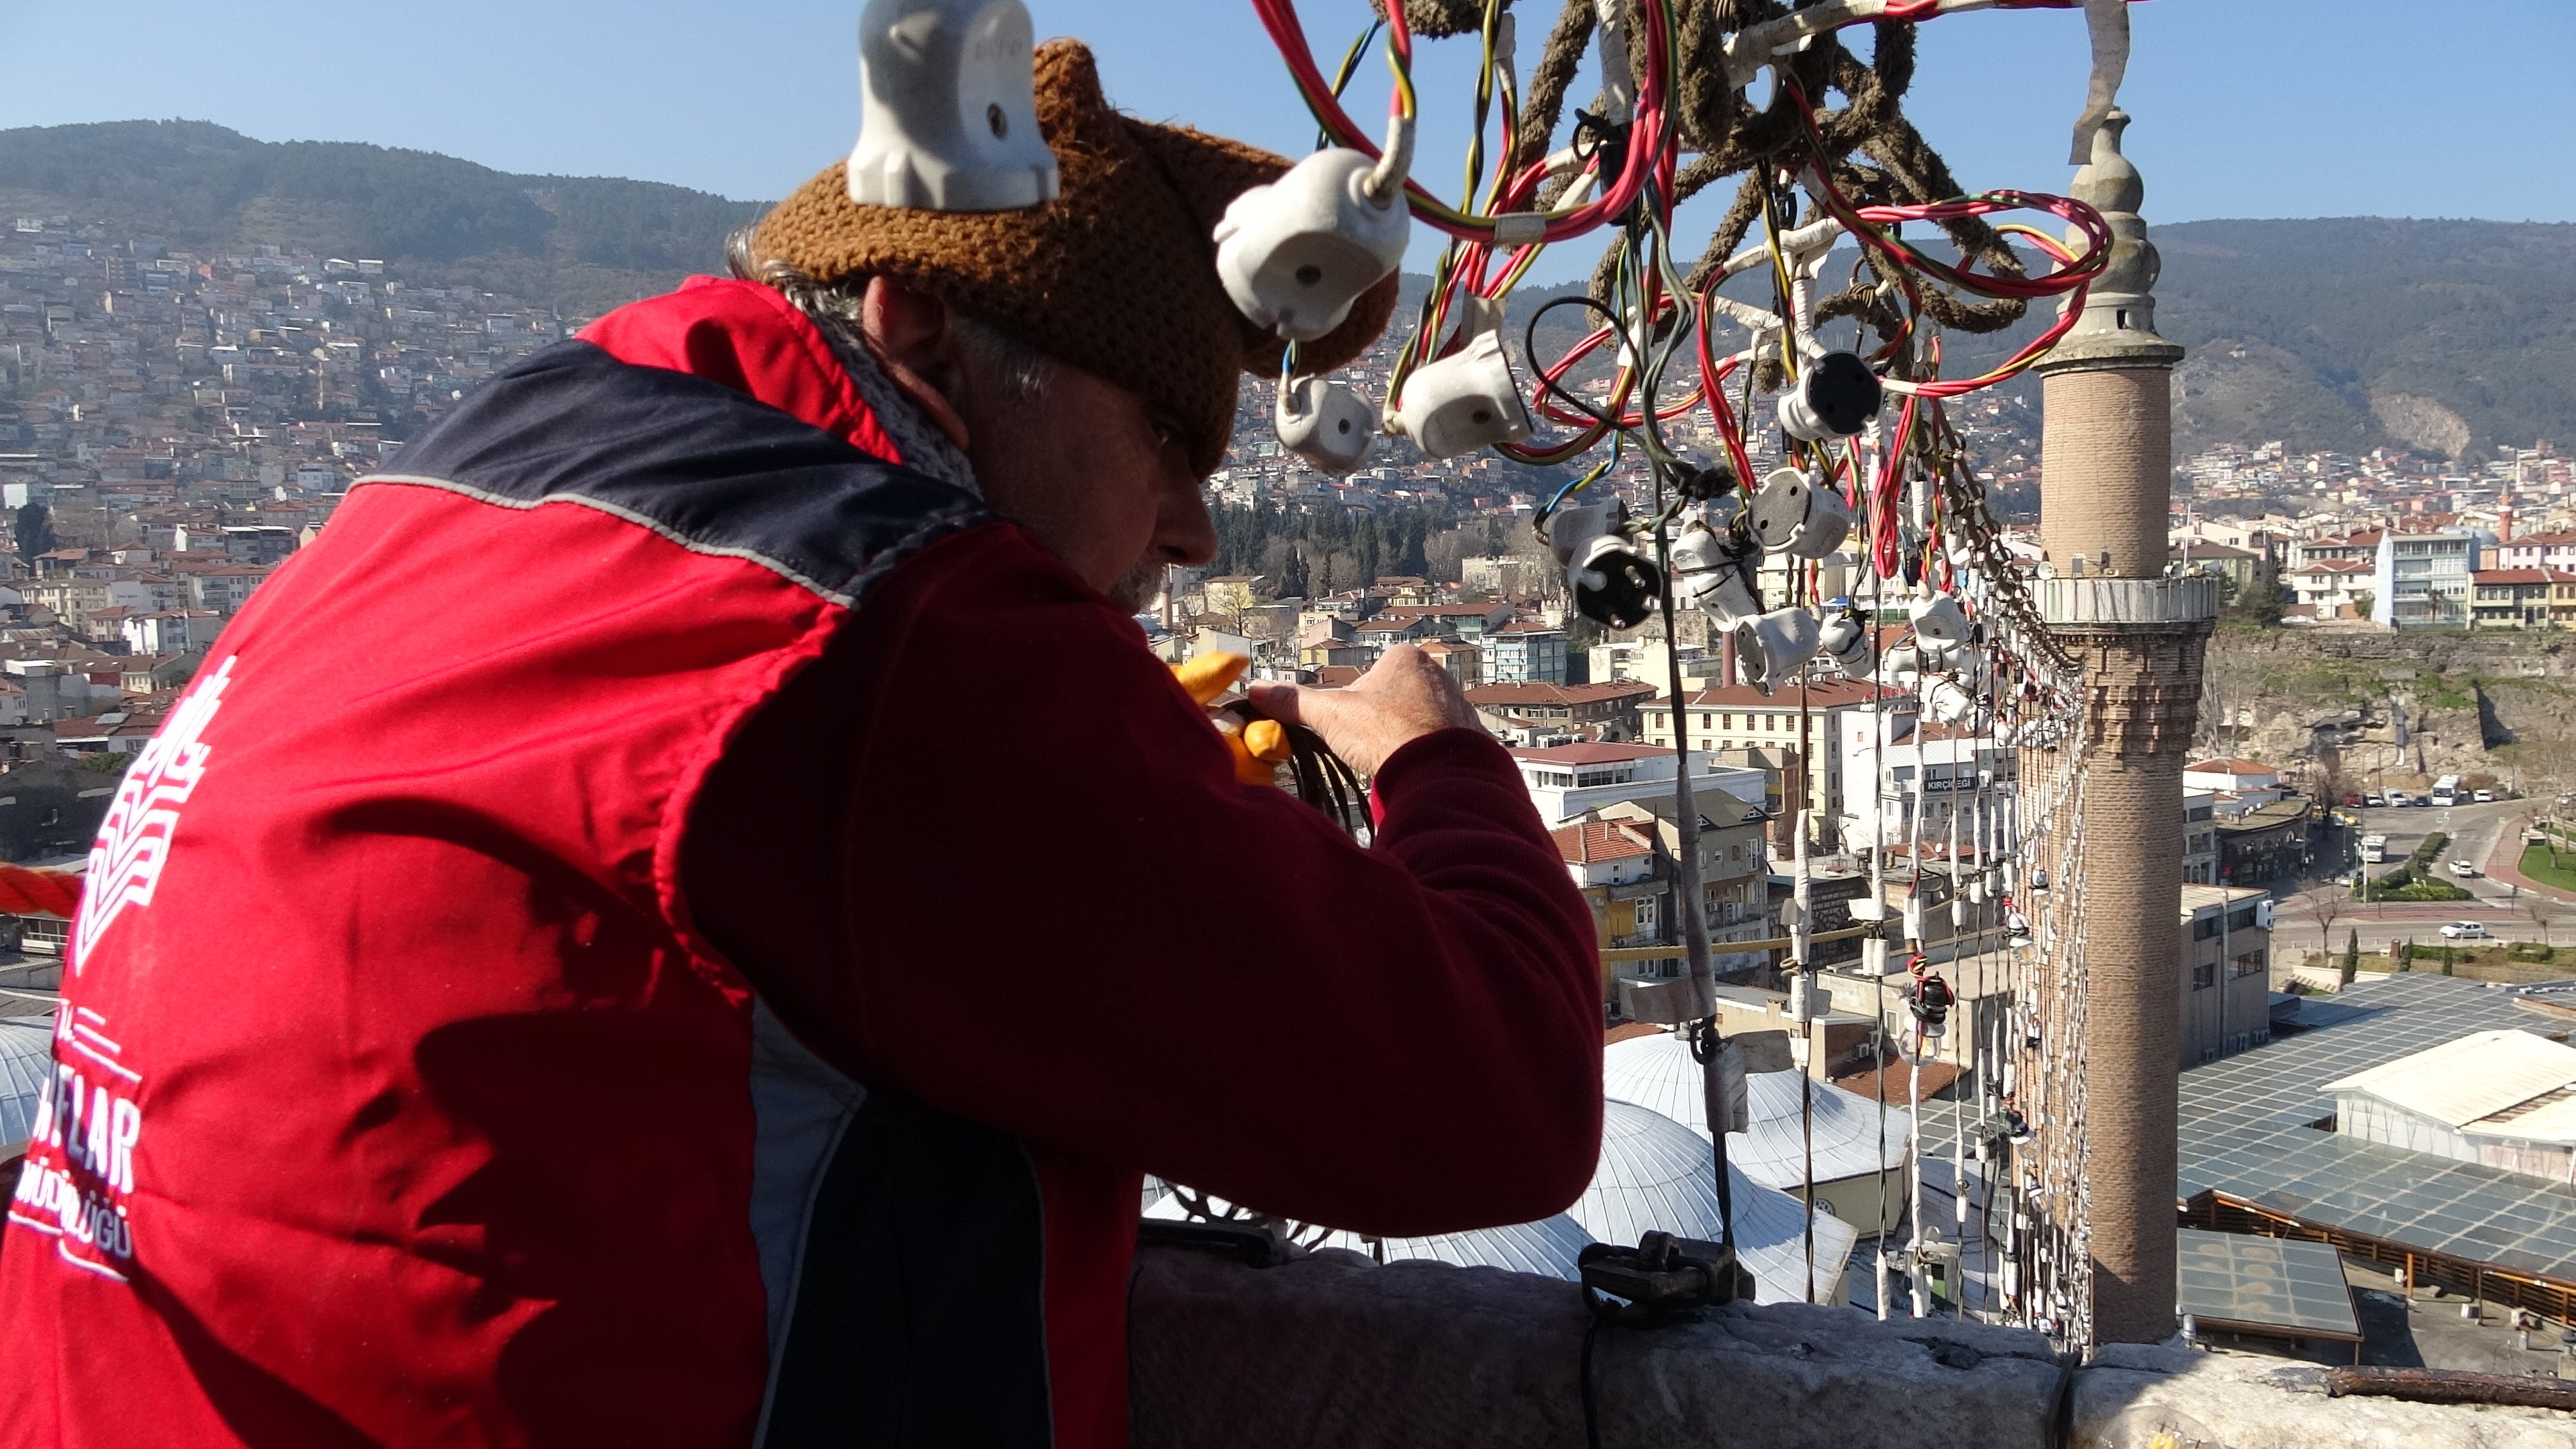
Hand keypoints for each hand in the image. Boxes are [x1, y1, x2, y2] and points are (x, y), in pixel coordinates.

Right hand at [1247, 644, 1484, 777]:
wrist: (1440, 771)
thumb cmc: (1386, 733)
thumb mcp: (1330, 714)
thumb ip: (1295, 701)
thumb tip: (1256, 691)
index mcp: (1404, 657)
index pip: (1369, 676)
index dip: (1355, 704)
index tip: (1353, 727)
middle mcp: (1436, 673)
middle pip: (1393, 698)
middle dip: (1381, 721)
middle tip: (1373, 745)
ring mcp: (1457, 701)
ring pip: (1418, 718)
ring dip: (1405, 737)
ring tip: (1394, 757)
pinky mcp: (1471, 732)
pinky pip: (1441, 740)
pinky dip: (1427, 752)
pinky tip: (1418, 766)